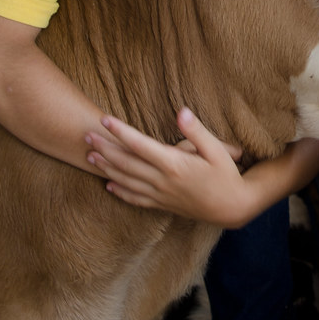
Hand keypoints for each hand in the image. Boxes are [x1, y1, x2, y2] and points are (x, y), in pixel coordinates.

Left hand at [85, 107, 248, 226]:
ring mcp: (161, 195)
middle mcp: (163, 181)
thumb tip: (181, 112)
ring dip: (106, 168)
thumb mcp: (217, 150)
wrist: (233, 207)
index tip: (104, 120)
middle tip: (86, 136)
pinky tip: (108, 185)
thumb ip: (197, 131)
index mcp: (174, 164)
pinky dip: (120, 191)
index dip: (120, 132)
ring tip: (89, 157)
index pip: (140, 145)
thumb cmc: (227, 175)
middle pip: (127, 163)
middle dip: (105, 148)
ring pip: (126, 181)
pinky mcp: (163, 205)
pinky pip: (136, 199)